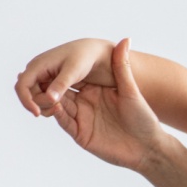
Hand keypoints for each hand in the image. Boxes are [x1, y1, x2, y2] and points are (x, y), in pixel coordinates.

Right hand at [16, 38, 116, 116]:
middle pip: (29, 94)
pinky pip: (47, 96)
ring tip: (60, 109)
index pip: (22, 86)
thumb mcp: (74, 71)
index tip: (37, 113)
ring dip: (45, 106)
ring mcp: (45, 77)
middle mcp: (38, 71)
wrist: (97, 53)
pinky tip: (62, 106)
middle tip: (57, 109)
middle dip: (40, 104)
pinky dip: (52, 104)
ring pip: (37, 97)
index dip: (26, 101)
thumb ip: (61, 84)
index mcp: (39, 65)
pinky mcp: (53, 83)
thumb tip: (50, 99)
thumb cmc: (86, 57)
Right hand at [47, 38, 186, 186]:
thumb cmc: (144, 119)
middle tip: (36, 80)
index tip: (45, 66)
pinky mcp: (81, 134)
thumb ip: (123, 66)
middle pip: (54, 92)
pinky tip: (53, 105)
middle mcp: (83, 103)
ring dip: (46, 98)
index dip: (54, 74)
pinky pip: (64, 121)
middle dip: (43, 86)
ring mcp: (81, 119)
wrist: (150, 147)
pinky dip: (57, 113)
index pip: (65, 80)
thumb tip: (126, 39)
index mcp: (92, 90)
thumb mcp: (131, 91)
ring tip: (44, 92)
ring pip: (55, 106)